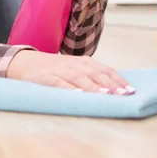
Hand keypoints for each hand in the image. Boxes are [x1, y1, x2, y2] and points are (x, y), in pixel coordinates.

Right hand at [6, 50, 134, 94]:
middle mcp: (75, 64)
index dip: (118, 80)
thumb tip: (115, 90)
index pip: (105, 70)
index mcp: (84, 62)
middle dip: (111, 85)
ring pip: (80, 78)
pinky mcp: (47, 77)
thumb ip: (93, 77)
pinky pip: (60, 83)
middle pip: (96, 74)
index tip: (130, 90)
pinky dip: (69, 89)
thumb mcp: (76, 69)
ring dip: (94, 87)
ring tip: (106, 95)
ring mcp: (61, 70)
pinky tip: (78, 95)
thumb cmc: (56, 69)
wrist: (26, 62)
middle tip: (123, 94)